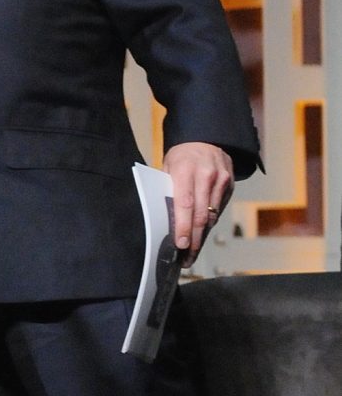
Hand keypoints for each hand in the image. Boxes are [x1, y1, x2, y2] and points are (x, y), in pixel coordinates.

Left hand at [162, 141, 233, 265]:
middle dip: (194, 239)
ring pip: (212, 215)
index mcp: (185, 170)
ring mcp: (221, 180)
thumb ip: (168, 189)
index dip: (183, 227)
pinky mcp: (230, 185)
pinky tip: (202, 233)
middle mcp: (206, 175)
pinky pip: (218, 209)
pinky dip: (209, 223)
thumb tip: (165, 219)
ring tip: (192, 252)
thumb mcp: (168, 167)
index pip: (184, 204)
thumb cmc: (181, 156)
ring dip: (202, 236)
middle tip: (186, 258)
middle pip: (200, 214)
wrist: (207, 137)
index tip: (180, 245)